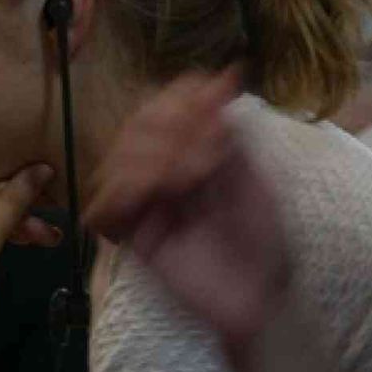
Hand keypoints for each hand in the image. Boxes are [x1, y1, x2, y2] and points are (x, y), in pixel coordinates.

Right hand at [84, 69, 292, 352]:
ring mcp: (144, 205)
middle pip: (135, 125)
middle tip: (208, 157)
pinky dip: (123, 193)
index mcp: (190, 152)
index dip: (178, 97)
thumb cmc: (268, 241)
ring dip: (153, 158)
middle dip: (168, 128)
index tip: (209, 99)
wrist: (264, 298)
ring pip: (116, 159)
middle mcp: (161, 172)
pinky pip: (103, 209)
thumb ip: (231, 131)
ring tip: (192, 181)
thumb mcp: (258, 175)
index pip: (161, 104)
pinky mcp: (133, 239)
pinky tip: (158, 195)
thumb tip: (226, 73)